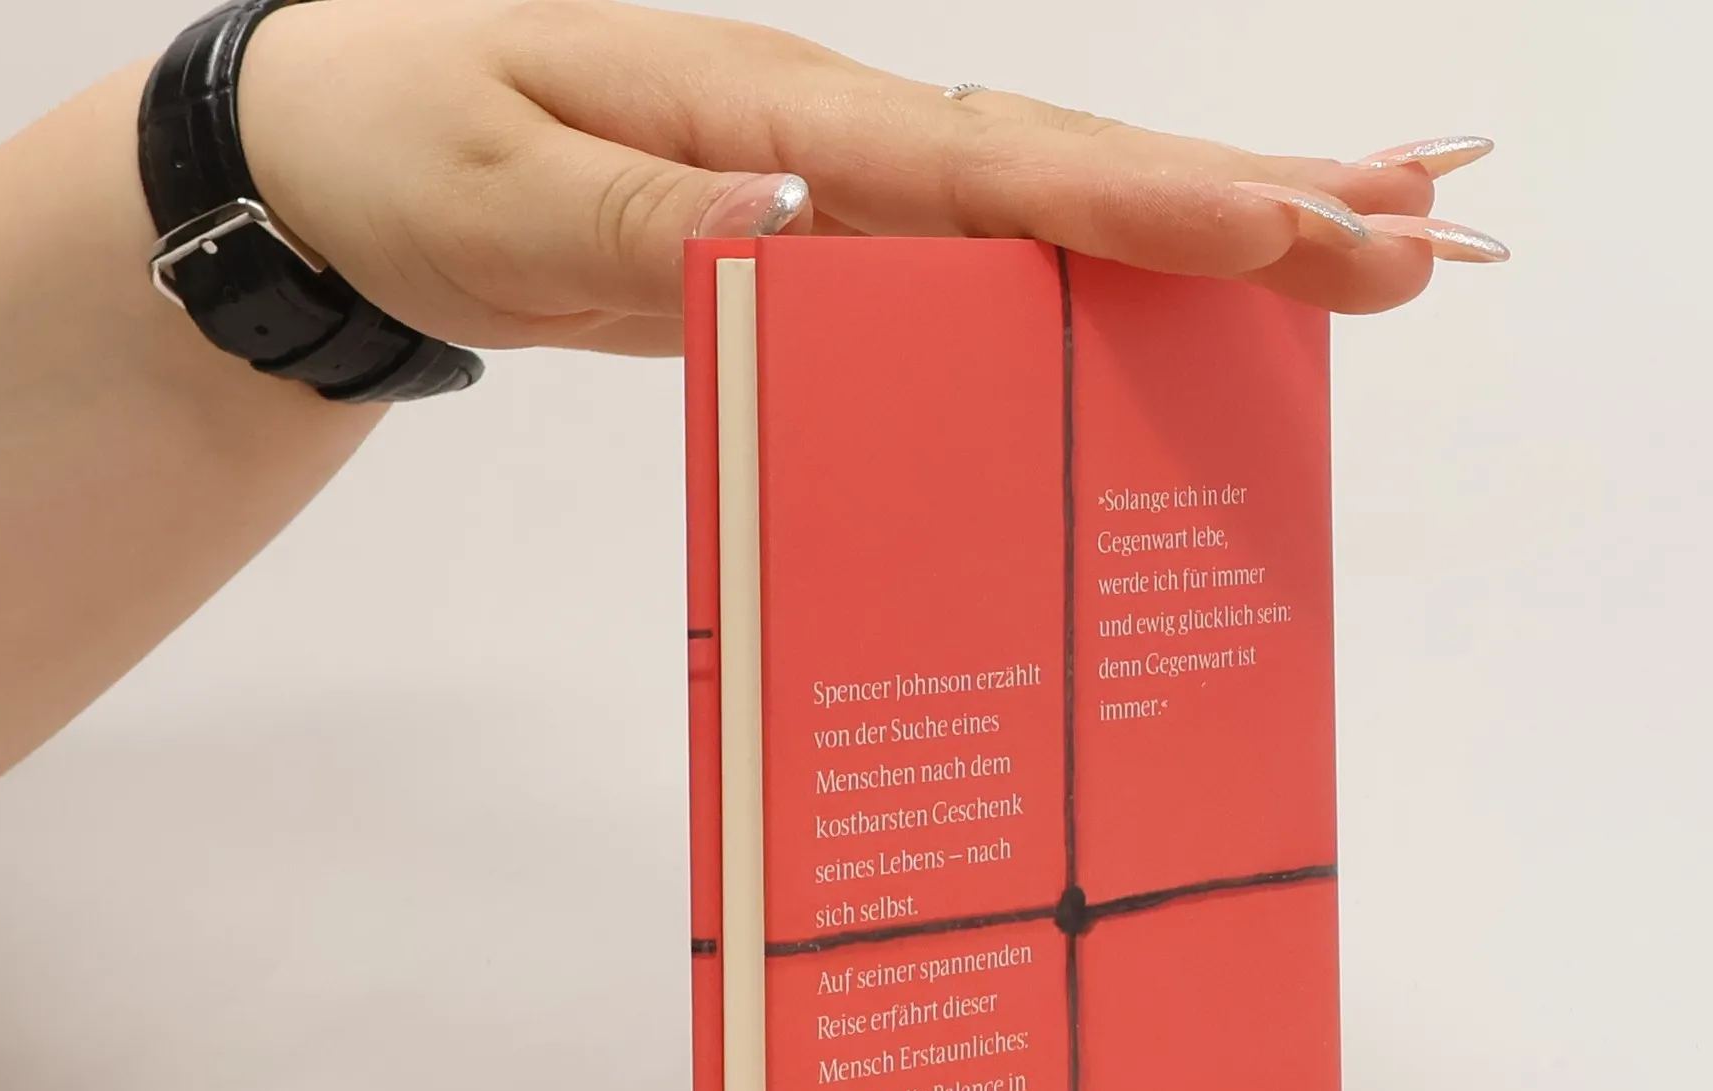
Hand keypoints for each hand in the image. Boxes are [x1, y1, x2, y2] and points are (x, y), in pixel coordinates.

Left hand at [240, 0, 1505, 357]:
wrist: (347, 144)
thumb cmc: (415, 148)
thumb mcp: (509, 197)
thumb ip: (660, 221)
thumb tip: (808, 219)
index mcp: (771, 110)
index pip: (989, 169)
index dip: (1142, 206)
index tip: (1287, 236)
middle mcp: (830, 133)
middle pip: (1067, 167)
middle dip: (1243, 204)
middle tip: (1421, 238)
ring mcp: (833, 183)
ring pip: (1045, 204)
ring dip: (1204, 226)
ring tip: (1367, 251)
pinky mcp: (818, 237)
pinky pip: (976, 258)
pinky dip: (1086, 270)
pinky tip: (1160, 300)